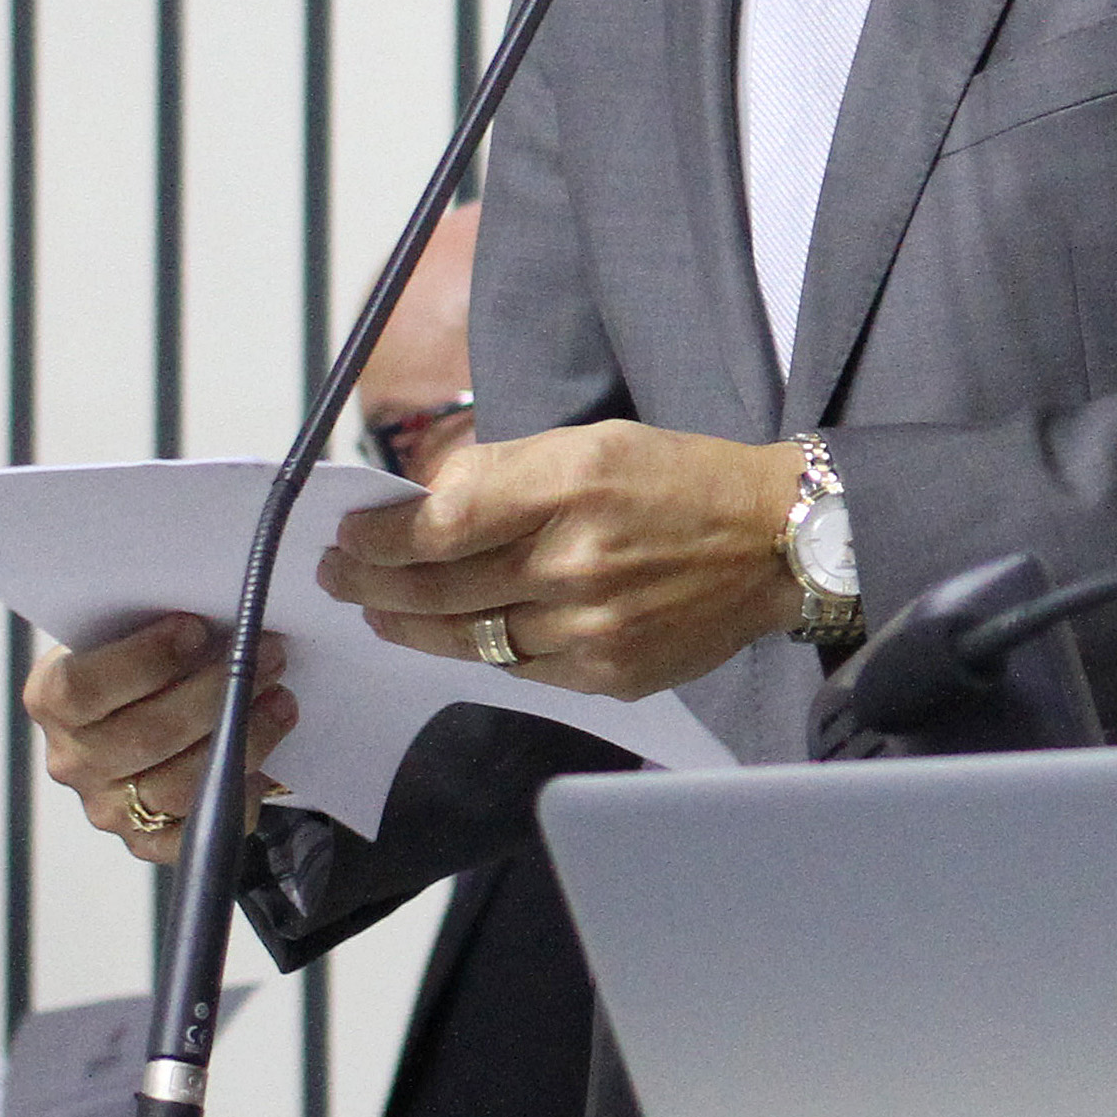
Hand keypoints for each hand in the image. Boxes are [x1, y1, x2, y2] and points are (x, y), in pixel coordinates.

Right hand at [20, 617, 296, 866]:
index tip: (197, 628)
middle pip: (145, 736)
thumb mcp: (133, 630)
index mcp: (52, 699)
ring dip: (243, 738)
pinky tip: (264, 758)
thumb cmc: (146, 661)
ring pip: (180, 785)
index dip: (143, 658)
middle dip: (217, 692)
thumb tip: (223, 614)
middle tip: (268, 654)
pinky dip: (238, 794)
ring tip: (280, 699)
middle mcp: (72, 759)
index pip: (82, 688)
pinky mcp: (144, 840)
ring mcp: (107, 806)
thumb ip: (157, 623)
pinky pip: (198, 829)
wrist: (145, 710)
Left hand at [318, 421, 804, 700]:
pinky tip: (458, 635)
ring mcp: (591, 627)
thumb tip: (426, 507)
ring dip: (411, 625)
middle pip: (437, 589)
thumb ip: (506, 472)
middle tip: (339, 576)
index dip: (378, 537)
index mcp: (570, 484)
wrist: (776, 541)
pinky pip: (518, 670)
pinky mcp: (608, 675)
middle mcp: (575, 560)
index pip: (438, 523)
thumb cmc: (681, 480)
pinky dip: (481, 651)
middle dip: (371, 583)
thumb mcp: (593, 442)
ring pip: (468, 640)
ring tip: (381, 611)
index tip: (348, 535)